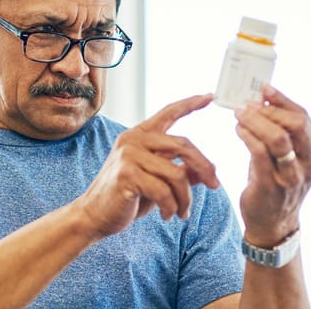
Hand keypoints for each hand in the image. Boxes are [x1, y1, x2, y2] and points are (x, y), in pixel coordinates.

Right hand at [76, 94, 219, 239]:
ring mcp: (128, 155)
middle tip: (215, 186)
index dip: (190, 104)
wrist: (95, 215)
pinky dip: (172, 207)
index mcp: (140, 135)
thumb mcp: (156, 181)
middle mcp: (133, 139)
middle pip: (183, 145)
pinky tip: (168, 216)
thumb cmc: (126, 197)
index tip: (209, 96)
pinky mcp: (127, 175)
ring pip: (177, 174)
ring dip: (186, 198)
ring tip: (182, 212)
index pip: (168, 113)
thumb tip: (207, 172)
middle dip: (204, 167)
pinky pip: (164, 191)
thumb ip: (178, 171)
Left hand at [235, 85, 310, 245]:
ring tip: (240, 115)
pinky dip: (248, 136)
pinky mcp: (271, 186)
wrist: (272, 223)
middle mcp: (308, 164)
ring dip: (256, 121)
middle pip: (295, 124)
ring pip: (278, 138)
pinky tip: (238, 130)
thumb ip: (277, 132)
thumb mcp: (284, 157)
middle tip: (248, 105)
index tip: (264, 88)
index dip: (282, 100)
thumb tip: (260, 101)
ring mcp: (291, 176)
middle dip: (269, 110)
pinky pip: (260, 154)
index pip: (303, 117)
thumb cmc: (275, 182)